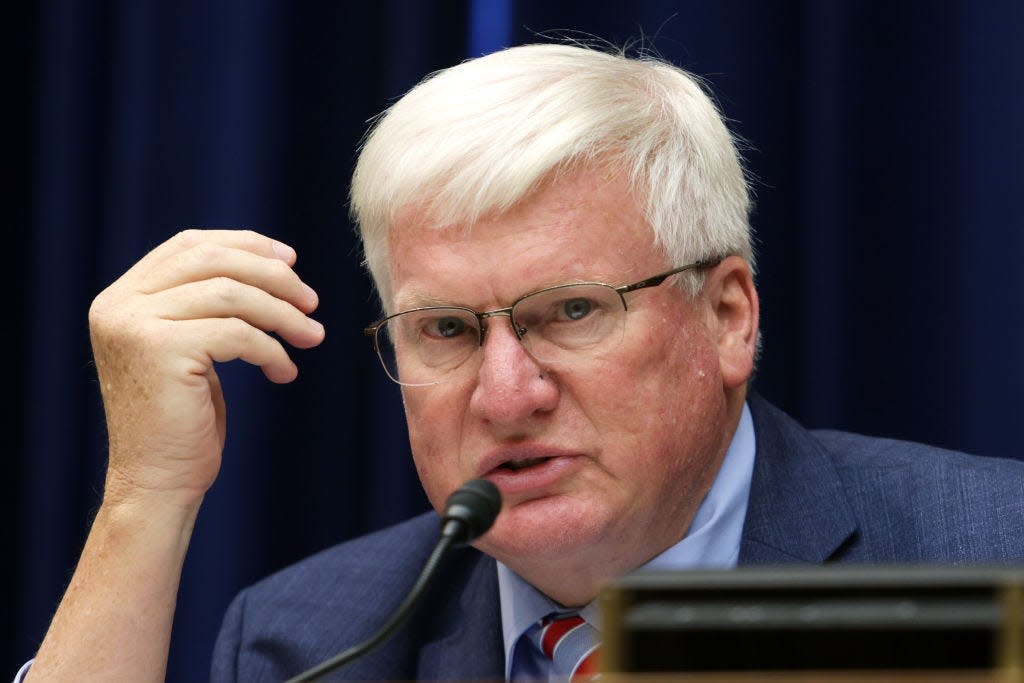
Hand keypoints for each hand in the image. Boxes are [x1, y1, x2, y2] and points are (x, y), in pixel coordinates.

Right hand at [88, 229, 324, 508]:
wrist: (158, 482)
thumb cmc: (183, 420)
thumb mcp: (191, 347)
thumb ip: (207, 303)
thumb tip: (274, 264)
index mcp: (123, 297)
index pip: (190, 245)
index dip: (245, 245)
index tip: (291, 261)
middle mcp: (119, 305)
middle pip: (213, 260)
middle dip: (273, 276)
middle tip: (312, 303)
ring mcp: (135, 325)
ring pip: (231, 294)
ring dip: (283, 314)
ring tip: (312, 337)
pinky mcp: (160, 350)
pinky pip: (237, 333)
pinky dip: (272, 350)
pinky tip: (284, 372)